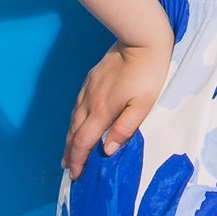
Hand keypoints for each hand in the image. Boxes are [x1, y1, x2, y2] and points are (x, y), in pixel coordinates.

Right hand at [62, 28, 173, 179]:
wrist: (140, 41)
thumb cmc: (148, 74)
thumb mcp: (143, 105)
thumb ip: (125, 128)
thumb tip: (108, 149)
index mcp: (102, 111)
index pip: (84, 141)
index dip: (78, 159)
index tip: (75, 174)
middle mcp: (90, 101)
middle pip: (74, 132)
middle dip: (70, 152)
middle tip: (68, 168)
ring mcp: (89, 88)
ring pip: (74, 118)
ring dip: (70, 137)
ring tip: (69, 150)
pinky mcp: (91, 79)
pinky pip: (77, 105)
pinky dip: (74, 120)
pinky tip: (77, 122)